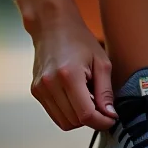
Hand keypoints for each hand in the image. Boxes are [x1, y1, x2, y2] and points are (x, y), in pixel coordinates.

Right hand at [26, 0, 116, 131]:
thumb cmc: (80, 40)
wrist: (53, 26)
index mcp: (69, 76)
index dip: (102, 122)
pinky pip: (55, 114)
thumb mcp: (101, 62)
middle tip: (102, 106)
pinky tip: (77, 96)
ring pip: (64, 122)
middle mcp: (50, 85)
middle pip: (75, 121)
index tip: (112, 118)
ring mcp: (40, 89)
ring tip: (88, 98)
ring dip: (79, 118)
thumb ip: (106, 92)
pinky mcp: (36, 91)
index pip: (86, 115)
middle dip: (92, 119)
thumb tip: (110, 116)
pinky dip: (69, 112)